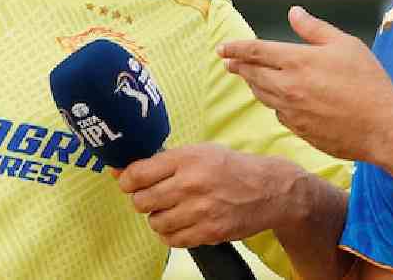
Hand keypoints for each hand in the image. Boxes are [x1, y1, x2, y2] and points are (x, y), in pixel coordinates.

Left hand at [115, 143, 306, 247]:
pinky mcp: (209, 233)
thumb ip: (164, 161)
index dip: (126, 180)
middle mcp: (191, 184)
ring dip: (157, 217)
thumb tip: (123, 171)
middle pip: (141, 201)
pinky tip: (181, 222)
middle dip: (141, 199)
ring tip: (171, 209)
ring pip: (154, 222)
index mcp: (186, 159)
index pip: (138, 174)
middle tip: (152, 196)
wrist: (269, 190)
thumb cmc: (231, 168)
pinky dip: (171, 233)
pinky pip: (172, 240)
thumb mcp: (199, 152)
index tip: (127, 182)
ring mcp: (200, 211)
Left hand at [219, 6, 392, 163]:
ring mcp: (291, 112)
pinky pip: (278, 113)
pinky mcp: (299, 130)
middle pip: (253, 75)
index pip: (255, 51)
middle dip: (239, 66)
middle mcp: (288, 87)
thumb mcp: (345, 45)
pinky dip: (274, 103)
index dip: (235, 48)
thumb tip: (294, 13)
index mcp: (297, 61)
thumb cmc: (368, 82)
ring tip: (250, 77)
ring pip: (262, 95)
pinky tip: (280, 100)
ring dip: (253, 84)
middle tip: (229, 62)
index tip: (222, 48)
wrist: (381, 128)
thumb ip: (314, 29)